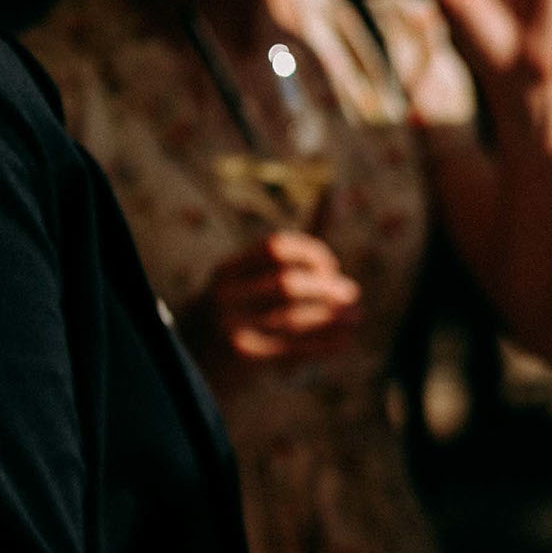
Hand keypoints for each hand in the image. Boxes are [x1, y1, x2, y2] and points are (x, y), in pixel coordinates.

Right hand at [185, 231, 361, 368]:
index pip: (276, 247)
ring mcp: (232, 327)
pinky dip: (325, 344)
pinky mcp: (244, 358)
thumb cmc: (239, 309)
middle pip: (287, 283)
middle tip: (350, 292)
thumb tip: (335, 189)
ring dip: (333, 316)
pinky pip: (293, 348)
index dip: (312, 252)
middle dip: (325, 287)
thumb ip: (296, 243)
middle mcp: (225, 294)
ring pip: (293, 318)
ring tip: (356, 316)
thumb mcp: (250, 276)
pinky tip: (345, 339)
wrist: (195, 363)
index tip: (330, 266)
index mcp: (227, 270)